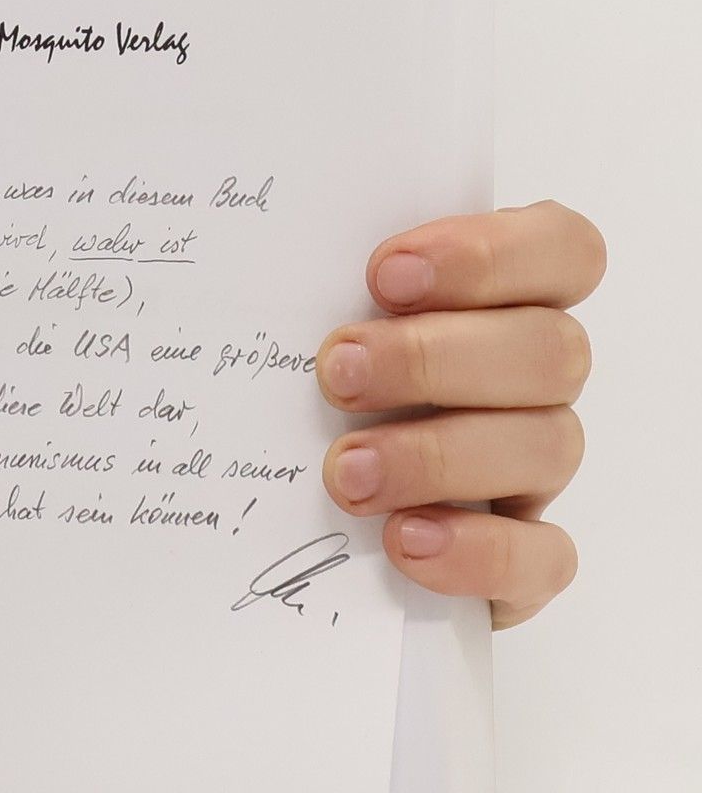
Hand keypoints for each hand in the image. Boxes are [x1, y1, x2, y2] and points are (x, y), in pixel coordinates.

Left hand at [315, 200, 604, 629]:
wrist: (272, 514)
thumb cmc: (298, 389)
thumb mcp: (296, 326)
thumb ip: (307, 285)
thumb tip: (229, 233)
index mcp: (502, 303)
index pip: (563, 250)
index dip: (490, 254)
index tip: (384, 274)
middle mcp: (533, 382)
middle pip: (552, 351)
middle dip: (435, 360)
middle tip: (336, 373)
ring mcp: (533, 470)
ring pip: (548, 447)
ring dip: (440, 455)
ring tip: (346, 472)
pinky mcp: (521, 559)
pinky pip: (542, 559)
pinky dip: (479, 551)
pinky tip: (403, 540)